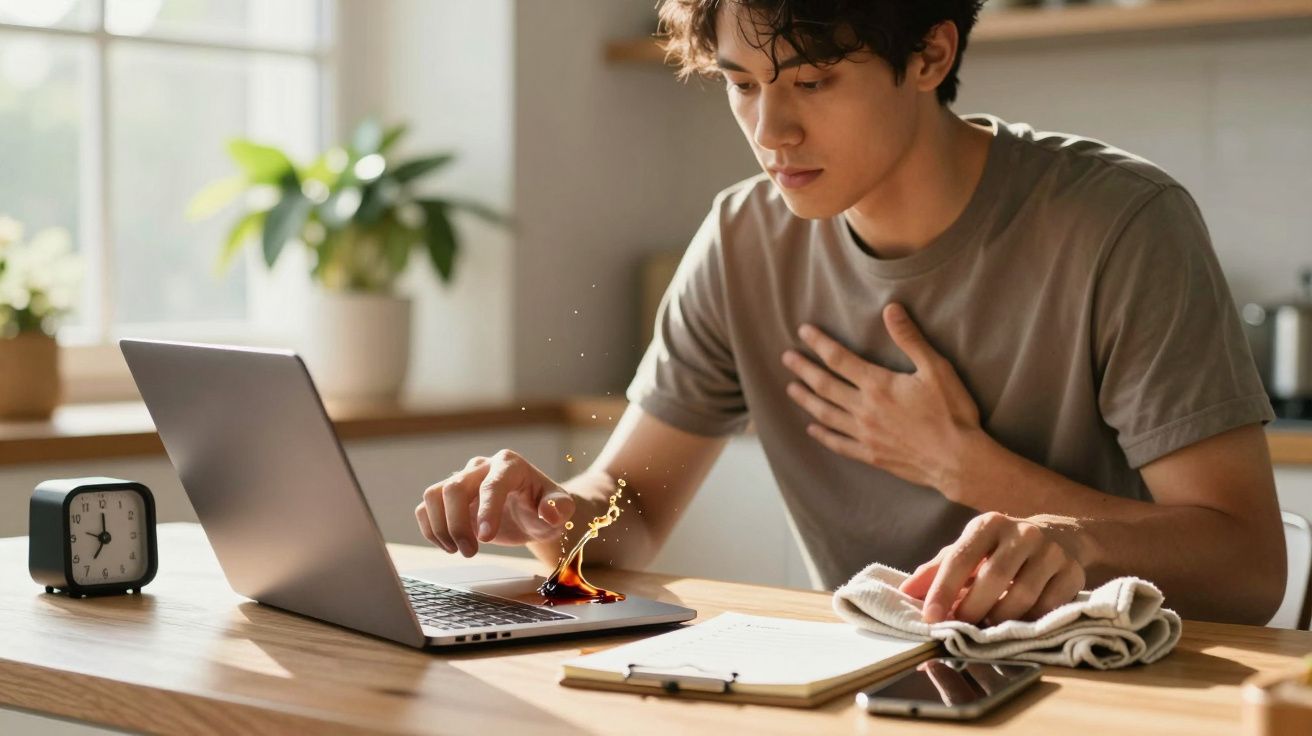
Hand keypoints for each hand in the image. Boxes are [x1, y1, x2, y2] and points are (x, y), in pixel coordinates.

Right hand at [415, 449, 572, 556]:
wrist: (532, 512)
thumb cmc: (546, 508)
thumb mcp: (562, 510)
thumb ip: (559, 509)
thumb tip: (548, 513)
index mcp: (510, 465)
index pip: (493, 484)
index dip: (487, 510)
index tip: (486, 538)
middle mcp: (482, 467)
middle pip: (455, 487)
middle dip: (458, 524)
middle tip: (471, 552)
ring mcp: (462, 479)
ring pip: (434, 495)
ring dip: (441, 527)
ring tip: (458, 550)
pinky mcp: (448, 496)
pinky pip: (426, 507)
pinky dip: (430, 529)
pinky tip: (449, 545)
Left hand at [781, 303, 980, 489]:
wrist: (958, 460)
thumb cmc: (951, 413)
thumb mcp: (936, 369)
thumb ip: (910, 339)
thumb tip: (891, 309)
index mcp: (878, 385)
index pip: (839, 359)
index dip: (819, 344)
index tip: (803, 332)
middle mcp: (864, 409)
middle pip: (825, 385)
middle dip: (803, 369)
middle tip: (786, 358)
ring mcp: (865, 434)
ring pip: (826, 413)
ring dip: (806, 399)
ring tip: (791, 389)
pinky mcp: (871, 455)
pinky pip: (838, 443)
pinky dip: (823, 435)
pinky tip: (812, 429)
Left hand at [899, 512, 1085, 624]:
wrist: (1060, 535)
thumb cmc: (1001, 548)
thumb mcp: (970, 549)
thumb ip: (938, 569)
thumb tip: (906, 592)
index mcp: (989, 524)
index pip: (960, 558)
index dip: (943, 590)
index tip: (930, 617)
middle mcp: (1022, 533)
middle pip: (993, 577)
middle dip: (972, 608)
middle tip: (959, 628)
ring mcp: (1051, 552)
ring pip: (1023, 594)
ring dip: (1000, 618)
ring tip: (985, 630)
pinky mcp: (1073, 572)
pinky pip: (1049, 606)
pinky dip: (1029, 621)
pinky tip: (1016, 626)